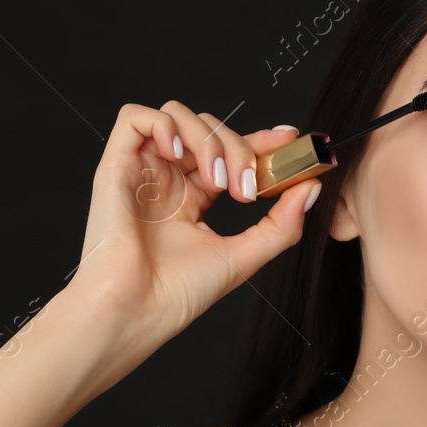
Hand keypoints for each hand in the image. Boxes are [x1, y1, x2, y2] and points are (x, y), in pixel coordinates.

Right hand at [60, 100, 322, 339]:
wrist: (138, 311)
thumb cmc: (178, 294)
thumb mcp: (244, 257)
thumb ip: (281, 224)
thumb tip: (310, 187)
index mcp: (192, 200)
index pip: (228, 153)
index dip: (260, 140)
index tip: (290, 141)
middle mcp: (166, 181)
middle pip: (209, 130)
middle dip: (239, 148)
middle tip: (248, 188)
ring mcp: (142, 172)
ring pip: (178, 116)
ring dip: (209, 140)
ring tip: (217, 181)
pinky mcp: (116, 166)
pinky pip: (135, 118)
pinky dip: (164, 124)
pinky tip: (178, 155)